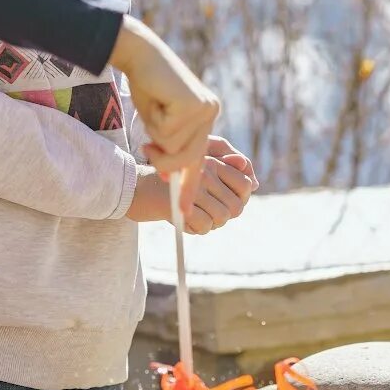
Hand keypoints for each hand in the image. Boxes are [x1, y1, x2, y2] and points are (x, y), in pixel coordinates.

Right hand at [108, 15, 218, 206]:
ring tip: (153, 110)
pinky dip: (154, 123)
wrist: (140, 53)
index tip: (183, 210)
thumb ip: (167, 147)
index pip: (199, 158)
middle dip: (165, 161)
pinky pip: (168, 135)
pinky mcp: (194, 106)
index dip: (190, 185)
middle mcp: (210, 112)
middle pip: (189, 158)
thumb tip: (170, 178)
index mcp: (205, 115)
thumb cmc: (144, 84)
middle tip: (147, 149)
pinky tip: (156, 100)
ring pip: (175, 148)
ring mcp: (205, 109)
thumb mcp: (157, 122)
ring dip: (156, 136)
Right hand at [126, 137, 256, 233]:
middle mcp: (206, 171)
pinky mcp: (181, 204)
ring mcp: (194, 187)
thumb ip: (226, 173)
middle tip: (206, 215)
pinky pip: (203, 225)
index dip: (239, 200)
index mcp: (212, 161)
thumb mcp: (197, 174)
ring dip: (210, 224)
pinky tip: (184, 222)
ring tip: (194, 218)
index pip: (245, 184)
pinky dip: (195, 229)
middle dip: (223, 216)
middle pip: (236, 206)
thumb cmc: (168, 182)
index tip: (224, 205)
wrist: (134, 187)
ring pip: (221, 217)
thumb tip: (255, 183)